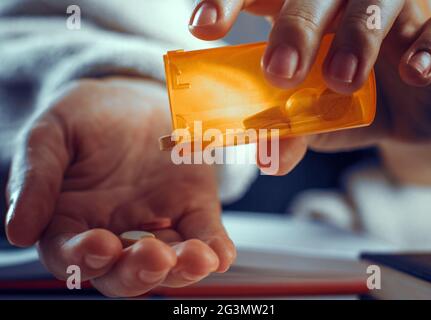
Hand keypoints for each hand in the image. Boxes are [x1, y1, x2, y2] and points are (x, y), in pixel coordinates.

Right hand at [5, 77, 235, 296]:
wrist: (132, 97)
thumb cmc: (86, 117)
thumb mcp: (50, 134)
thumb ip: (35, 177)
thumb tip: (18, 230)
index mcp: (73, 222)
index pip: (71, 256)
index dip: (82, 258)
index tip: (99, 244)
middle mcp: (117, 232)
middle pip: (122, 272)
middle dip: (139, 272)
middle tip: (154, 258)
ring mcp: (157, 224)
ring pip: (168, 261)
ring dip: (182, 268)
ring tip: (196, 259)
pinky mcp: (192, 208)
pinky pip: (203, 234)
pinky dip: (214, 247)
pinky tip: (220, 253)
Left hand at [189, 0, 430, 181]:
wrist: (399, 117)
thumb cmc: (343, 107)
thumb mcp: (309, 123)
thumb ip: (287, 133)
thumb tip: (267, 156)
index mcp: (300, 16)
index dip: (229, 1)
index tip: (203, 27)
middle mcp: (341, 4)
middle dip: (295, 28)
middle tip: (280, 73)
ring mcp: (390, 13)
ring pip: (375, 2)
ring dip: (357, 36)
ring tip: (341, 79)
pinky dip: (429, 48)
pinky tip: (413, 73)